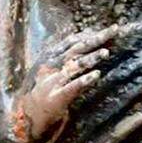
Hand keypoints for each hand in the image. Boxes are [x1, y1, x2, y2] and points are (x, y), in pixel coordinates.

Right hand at [12, 26, 116, 142]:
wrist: (28, 113)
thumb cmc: (46, 89)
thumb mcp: (54, 67)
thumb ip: (69, 54)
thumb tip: (88, 37)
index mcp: (52, 56)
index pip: (73, 40)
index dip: (90, 33)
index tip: (109, 28)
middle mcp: (53, 65)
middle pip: (77, 48)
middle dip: (96, 38)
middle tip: (113, 31)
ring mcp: (54, 80)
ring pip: (75, 65)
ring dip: (91, 58)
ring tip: (106, 52)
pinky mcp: (57, 96)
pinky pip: (73, 86)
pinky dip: (85, 80)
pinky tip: (97, 75)